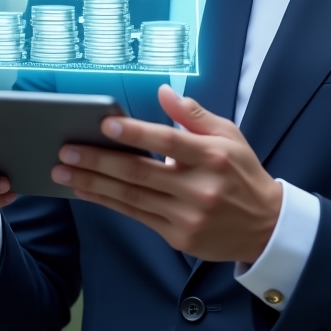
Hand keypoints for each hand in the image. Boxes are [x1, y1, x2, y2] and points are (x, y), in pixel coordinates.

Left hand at [52, 85, 281, 263]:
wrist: (265, 225)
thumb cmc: (242, 172)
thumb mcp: (228, 135)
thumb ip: (193, 115)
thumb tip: (162, 92)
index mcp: (212, 156)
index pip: (168, 142)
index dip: (135, 133)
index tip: (105, 124)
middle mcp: (199, 187)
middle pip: (140, 173)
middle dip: (98, 160)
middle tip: (66, 150)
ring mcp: (187, 216)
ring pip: (131, 197)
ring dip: (93, 183)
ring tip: (64, 170)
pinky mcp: (178, 237)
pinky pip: (136, 216)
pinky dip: (108, 202)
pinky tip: (86, 191)